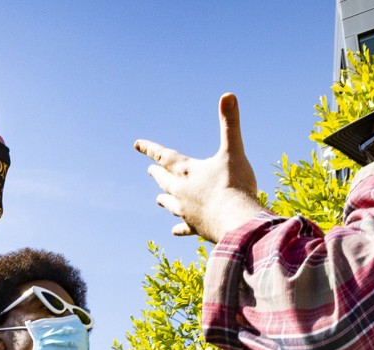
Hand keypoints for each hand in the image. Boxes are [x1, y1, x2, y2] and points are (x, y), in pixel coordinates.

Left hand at [135, 92, 265, 241]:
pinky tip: (175, 230)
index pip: (164, 156)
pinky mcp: (196, 228)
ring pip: (170, 204)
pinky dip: (180, 228)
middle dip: (158, 174)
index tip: (136, 144)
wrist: (236, 223)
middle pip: (164, 181)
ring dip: (164, 199)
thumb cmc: (234, 185)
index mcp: (188, 171)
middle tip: (150, 170)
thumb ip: (230, 124)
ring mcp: (187, 212)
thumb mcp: (233, 151)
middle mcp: (182, 192)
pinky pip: (184, 228)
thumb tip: (228, 94)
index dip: (150, 149)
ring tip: (158, 200)